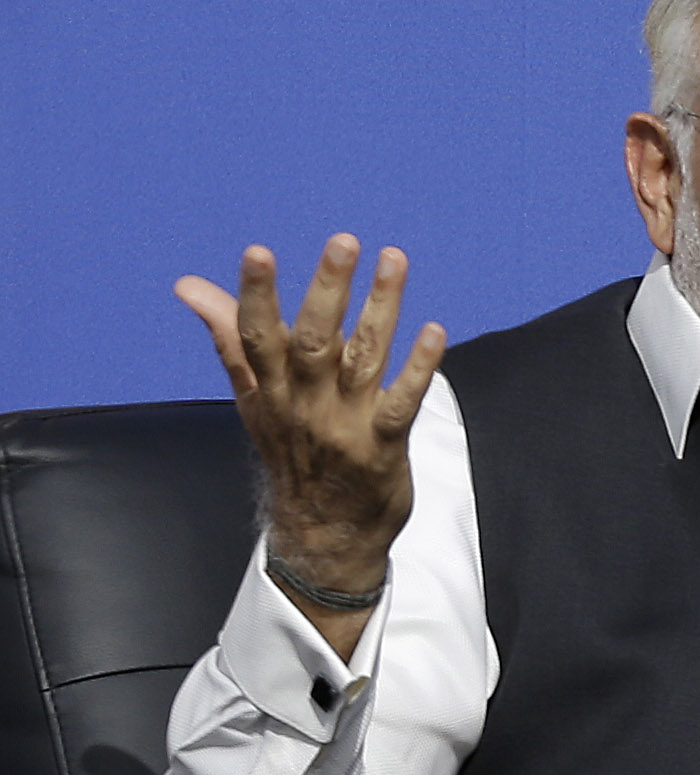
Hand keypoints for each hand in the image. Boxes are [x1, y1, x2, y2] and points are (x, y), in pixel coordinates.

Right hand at [174, 235, 443, 662]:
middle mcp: (303, 403)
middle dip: (328, 289)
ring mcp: (343, 424)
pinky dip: (419, 367)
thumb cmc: (290, 451)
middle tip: (344, 241)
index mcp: (267, 390)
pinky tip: (435, 331)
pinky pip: (402, 401)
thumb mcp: (252, 398)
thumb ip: (230, 337)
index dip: (256, 295)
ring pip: (363, 358)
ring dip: (381, 307)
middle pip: (312, 339)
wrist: (321, 534)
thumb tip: (188, 287)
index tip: (258, 252)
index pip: (255, 335)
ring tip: (395, 259)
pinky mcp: (381, 445)